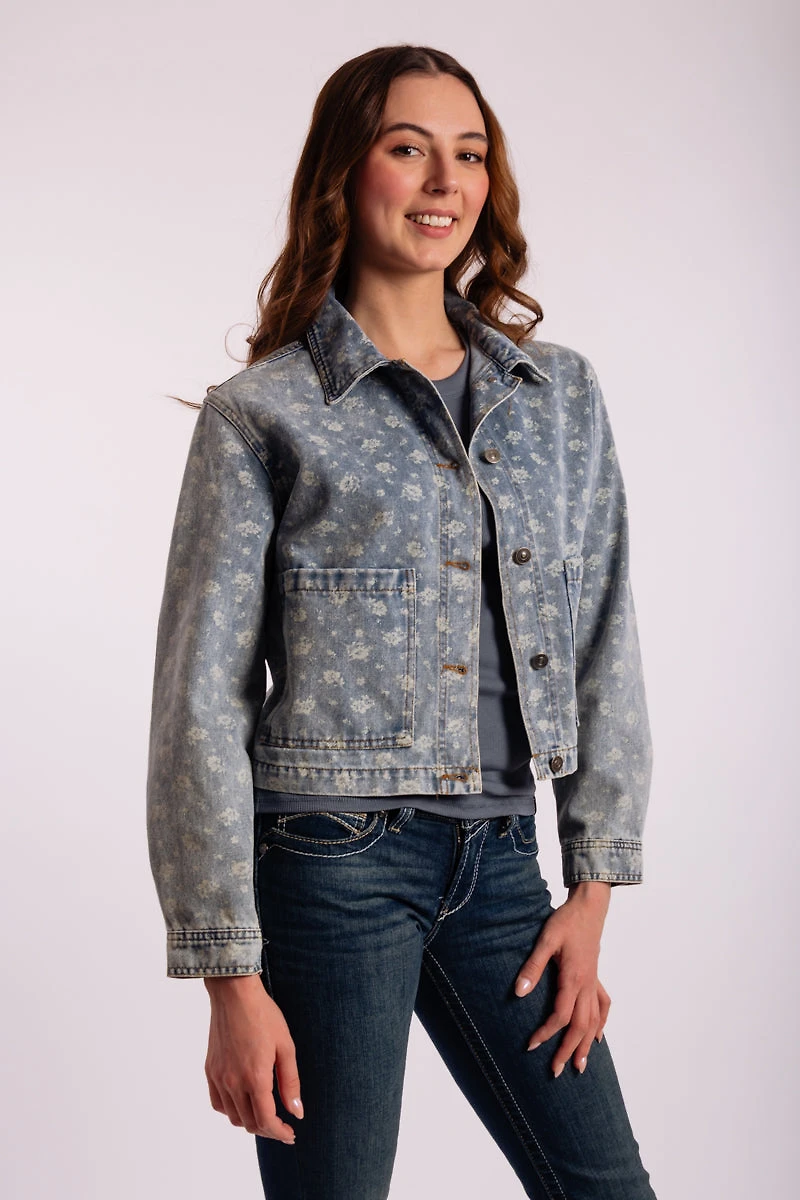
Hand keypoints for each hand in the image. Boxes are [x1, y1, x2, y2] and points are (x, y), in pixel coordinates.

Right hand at [204, 973, 302, 1142]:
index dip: (280, 1133)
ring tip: (265, 1113)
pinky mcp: (210, 1070)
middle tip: (282, 1125)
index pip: (266, 1121)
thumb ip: (290, 1083)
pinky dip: (231, 1110)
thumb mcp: (285, 1047)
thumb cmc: (264, 1016)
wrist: (234, 994)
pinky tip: (243, 1101)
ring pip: (233, 1117)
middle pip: (249, 1123)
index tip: (290, 1134)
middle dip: (268, 1129)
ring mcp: (219, 1078)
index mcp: (256, 1078)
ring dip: (250, 1121)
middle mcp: (234, 1083)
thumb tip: (297, 1112)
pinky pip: (218, 1103)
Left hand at [514, 882, 611, 1076]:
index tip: (531, 1046)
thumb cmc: (566, 922)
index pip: (561, 1016)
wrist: (589, 907)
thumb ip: (532, 966)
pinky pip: (603, 1006)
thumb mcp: (545, 940)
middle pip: (580, 1026)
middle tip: (556, 1070)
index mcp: (573, 978)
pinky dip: (601, 1024)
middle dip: (569, 1050)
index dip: (546, 1033)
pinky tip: (598, 1037)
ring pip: (594, 1021)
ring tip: (581, 1066)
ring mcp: (593, 982)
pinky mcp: (595, 977)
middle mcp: (586, 985)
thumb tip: (519, 992)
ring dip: (586, 1044)